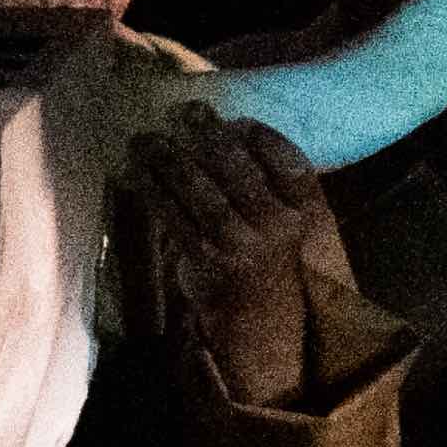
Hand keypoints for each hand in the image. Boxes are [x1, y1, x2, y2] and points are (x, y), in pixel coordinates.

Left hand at [129, 108, 338, 406]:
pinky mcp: (210, 261)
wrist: (265, 334)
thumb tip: (223, 138)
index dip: (258, 135)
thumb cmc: (273, 273)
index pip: (287, 160)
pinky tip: (139, 174)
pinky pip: (176, 216)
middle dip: (205, 134)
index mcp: (306, 214)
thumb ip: (269, 190)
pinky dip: (154, 190)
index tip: (233, 121)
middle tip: (181, 113)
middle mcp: (278, 225)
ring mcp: (244, 244)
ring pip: (201, 188)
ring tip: (146, 138)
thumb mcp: (290, 231)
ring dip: (168, 158)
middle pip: (237, 166)